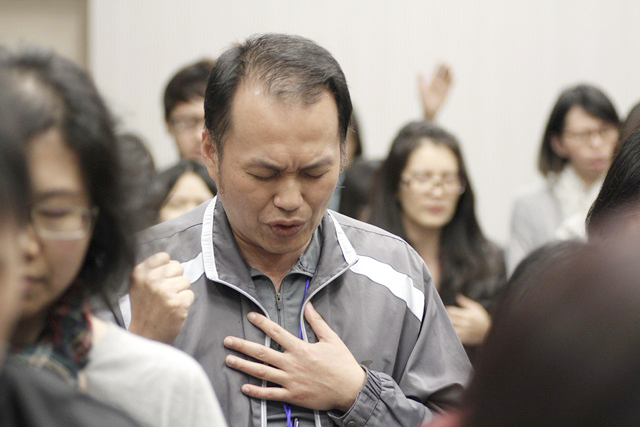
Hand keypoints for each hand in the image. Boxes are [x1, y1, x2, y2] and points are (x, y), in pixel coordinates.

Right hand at [128, 252, 193, 342]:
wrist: (144, 336)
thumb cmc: (144, 310)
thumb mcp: (139, 286)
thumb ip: (152, 271)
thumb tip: (172, 261)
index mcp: (140, 273)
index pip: (164, 257)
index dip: (167, 269)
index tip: (161, 281)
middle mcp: (151, 280)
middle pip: (178, 267)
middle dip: (175, 280)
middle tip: (164, 295)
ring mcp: (164, 291)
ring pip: (186, 281)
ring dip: (180, 292)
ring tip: (168, 303)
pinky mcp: (177, 303)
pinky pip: (190, 294)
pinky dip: (185, 303)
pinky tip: (174, 310)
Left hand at [223, 302, 365, 411]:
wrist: (350, 389)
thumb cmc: (342, 363)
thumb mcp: (331, 339)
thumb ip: (316, 322)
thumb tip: (308, 305)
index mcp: (301, 348)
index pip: (276, 333)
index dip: (262, 323)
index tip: (250, 316)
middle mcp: (292, 364)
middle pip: (262, 353)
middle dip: (242, 346)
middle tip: (227, 341)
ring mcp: (291, 381)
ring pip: (261, 373)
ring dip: (243, 366)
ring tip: (229, 360)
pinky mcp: (293, 396)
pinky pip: (270, 394)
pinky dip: (256, 391)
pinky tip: (244, 387)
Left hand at [418, 63, 452, 120]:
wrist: (429, 109)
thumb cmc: (424, 100)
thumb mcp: (421, 88)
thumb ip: (421, 80)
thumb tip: (419, 71)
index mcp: (432, 83)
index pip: (436, 72)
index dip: (438, 67)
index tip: (440, 60)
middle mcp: (438, 84)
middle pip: (443, 74)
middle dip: (444, 68)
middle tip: (445, 62)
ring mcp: (443, 88)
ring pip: (447, 78)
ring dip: (449, 72)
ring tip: (449, 66)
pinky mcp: (447, 92)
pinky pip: (451, 85)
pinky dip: (452, 80)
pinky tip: (452, 75)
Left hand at [446, 294, 490, 345]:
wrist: (490, 330)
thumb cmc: (481, 317)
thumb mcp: (475, 307)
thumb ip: (465, 302)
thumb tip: (457, 296)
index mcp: (467, 314)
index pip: (451, 311)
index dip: (448, 309)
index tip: (448, 309)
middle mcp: (465, 323)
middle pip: (449, 319)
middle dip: (446, 316)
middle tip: (446, 315)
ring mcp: (465, 332)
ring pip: (451, 328)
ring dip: (448, 325)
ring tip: (448, 323)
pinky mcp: (465, 338)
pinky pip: (454, 336)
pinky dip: (452, 333)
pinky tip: (452, 330)